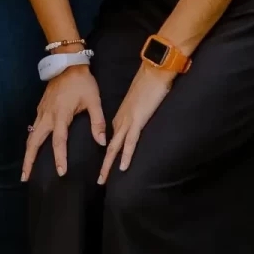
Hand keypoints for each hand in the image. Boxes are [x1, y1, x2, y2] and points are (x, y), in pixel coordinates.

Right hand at [21, 65, 105, 181]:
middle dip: (29, 161)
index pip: (59, 141)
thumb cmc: (82, 82)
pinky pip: (33, 128)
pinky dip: (31, 141)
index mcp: (61, 115)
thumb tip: (102, 142)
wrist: (67, 64)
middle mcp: (47, 116)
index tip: (61, 172)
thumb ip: (98, 122)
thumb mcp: (94, 101)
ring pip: (31, 136)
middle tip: (25, 177)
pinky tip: (32, 148)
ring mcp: (42, 112)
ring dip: (27, 153)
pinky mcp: (40, 108)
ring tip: (25, 169)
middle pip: (34, 142)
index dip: (60, 158)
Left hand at [99, 63, 178, 182]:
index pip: (112, 139)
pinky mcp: (138, 121)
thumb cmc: (149, 86)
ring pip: (115, 147)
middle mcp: (121, 120)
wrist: (153, 72)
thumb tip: (137, 123)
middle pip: (110, 147)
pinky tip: (122, 167)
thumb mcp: (140, 104)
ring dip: (109, 164)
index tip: (104, 168)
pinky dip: (126, 155)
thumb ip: (136, 115)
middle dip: (104, 165)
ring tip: (103, 179)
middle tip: (99, 181)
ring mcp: (128, 121)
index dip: (107, 154)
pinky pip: (131, 141)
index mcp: (121, 117)